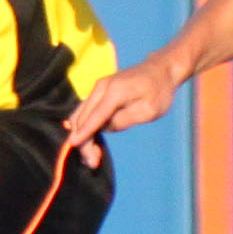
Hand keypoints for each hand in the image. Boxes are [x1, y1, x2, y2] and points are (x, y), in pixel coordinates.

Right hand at [66, 57, 180, 168]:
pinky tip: (87, 141)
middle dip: (83, 140)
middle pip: (84, 117)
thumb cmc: (158, 92)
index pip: (96, 115)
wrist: (160, 70)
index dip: (85, 131)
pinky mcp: (98, 92)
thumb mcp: (148, 111)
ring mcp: (98, 88)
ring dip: (82, 135)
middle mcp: (102, 87)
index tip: (72, 144)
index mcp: (115, 90)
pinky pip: (86, 111)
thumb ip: (124, 120)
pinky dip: (84, 127)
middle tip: (93, 162)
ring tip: (92, 156)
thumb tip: (104, 128)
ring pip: (81, 115)